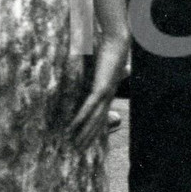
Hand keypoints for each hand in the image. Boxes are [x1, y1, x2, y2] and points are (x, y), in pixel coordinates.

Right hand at [69, 30, 129, 147]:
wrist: (118, 41)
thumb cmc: (108, 49)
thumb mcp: (99, 62)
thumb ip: (92, 68)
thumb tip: (81, 64)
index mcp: (108, 91)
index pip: (101, 115)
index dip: (94, 128)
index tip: (87, 139)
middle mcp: (108, 96)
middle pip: (98, 122)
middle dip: (89, 137)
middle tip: (80, 150)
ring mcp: (105, 93)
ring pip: (93, 118)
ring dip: (84, 133)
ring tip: (75, 144)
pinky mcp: (100, 88)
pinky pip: (89, 107)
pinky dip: (81, 118)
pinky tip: (72, 127)